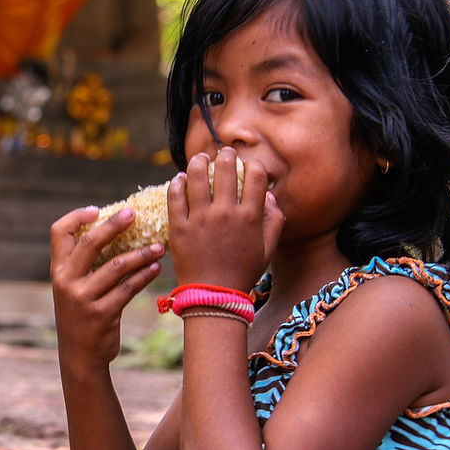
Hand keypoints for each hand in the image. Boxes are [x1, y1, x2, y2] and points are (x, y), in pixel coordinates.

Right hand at [50, 206, 164, 379]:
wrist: (79, 357)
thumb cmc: (81, 315)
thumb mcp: (72, 288)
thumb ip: (82, 264)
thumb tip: (112, 230)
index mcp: (58, 270)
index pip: (59, 232)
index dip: (77, 216)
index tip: (98, 209)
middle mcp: (67, 282)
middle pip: (90, 243)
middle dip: (114, 225)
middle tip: (134, 214)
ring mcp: (84, 299)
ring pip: (117, 266)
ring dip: (141, 254)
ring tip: (159, 247)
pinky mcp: (103, 314)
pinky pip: (129, 289)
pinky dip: (145, 276)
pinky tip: (157, 269)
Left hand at [168, 148, 284, 290]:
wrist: (214, 295)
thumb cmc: (243, 272)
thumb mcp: (268, 249)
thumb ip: (274, 221)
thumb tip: (270, 196)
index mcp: (249, 217)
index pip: (255, 176)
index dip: (253, 165)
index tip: (248, 165)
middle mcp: (225, 214)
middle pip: (225, 169)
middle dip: (226, 155)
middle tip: (224, 153)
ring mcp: (200, 219)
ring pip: (197, 176)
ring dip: (198, 162)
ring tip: (200, 159)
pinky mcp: (179, 226)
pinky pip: (175, 196)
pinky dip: (177, 183)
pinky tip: (180, 179)